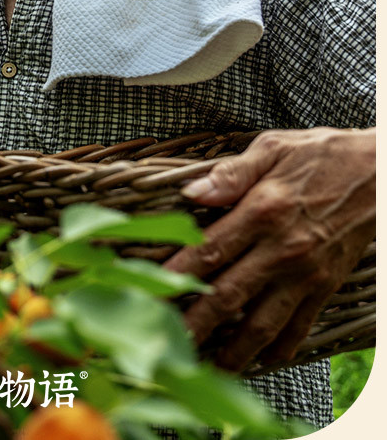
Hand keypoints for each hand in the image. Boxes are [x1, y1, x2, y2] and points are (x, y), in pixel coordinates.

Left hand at [163, 126, 374, 371]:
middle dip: (195, 324)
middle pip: (229, 295)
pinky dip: (279, 349)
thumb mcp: (273, 148)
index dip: (178, 274)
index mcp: (263, 210)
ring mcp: (306, 273)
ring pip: (263, 323)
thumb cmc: (322, 154)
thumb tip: (192, 192)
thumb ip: (231, 173)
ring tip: (207, 367)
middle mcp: (282, 248)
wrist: (379, 172)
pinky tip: (260, 361)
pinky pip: (299, 326)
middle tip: (168, 344)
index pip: (210, 250)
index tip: (152, 292)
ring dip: (233, 350)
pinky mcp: (326, 285)